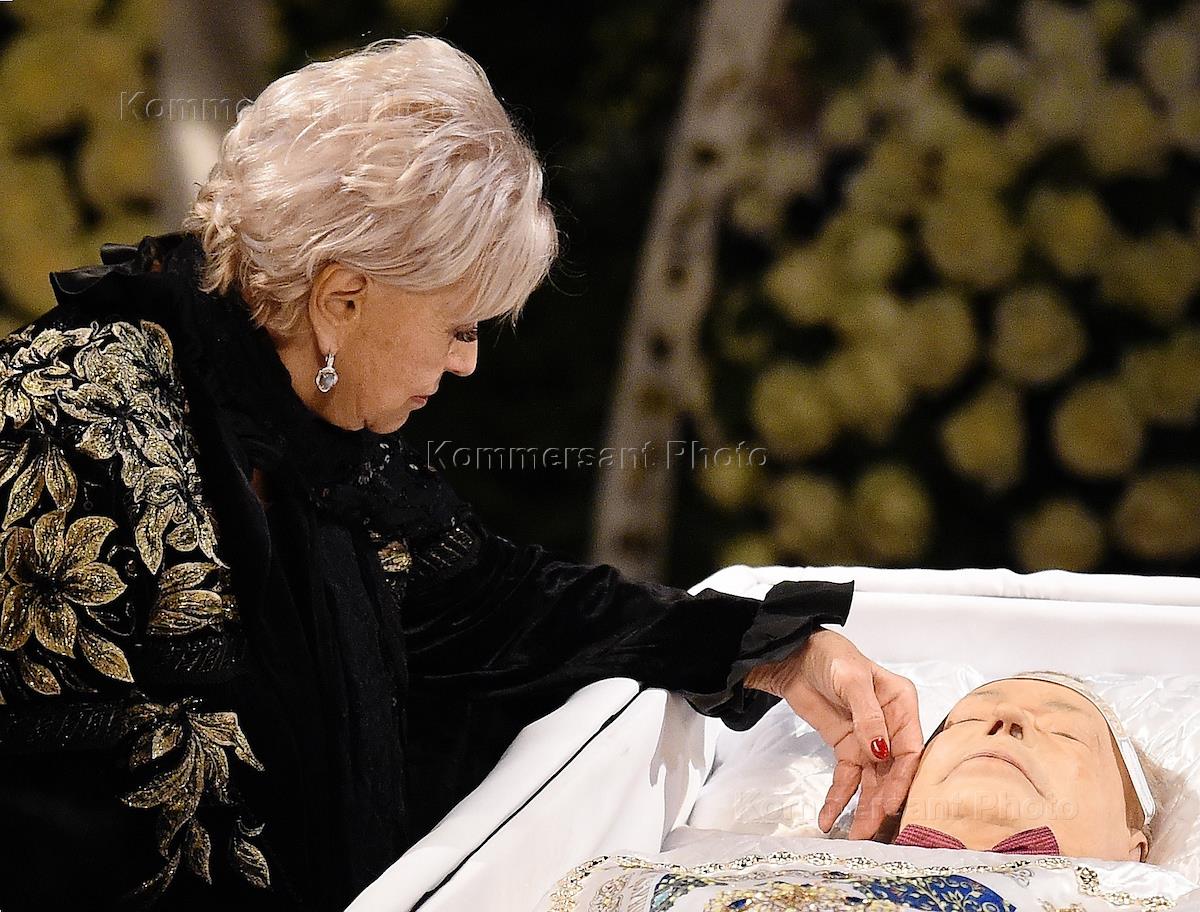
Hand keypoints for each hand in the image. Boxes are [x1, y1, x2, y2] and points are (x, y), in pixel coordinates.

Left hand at [745, 629, 921, 839]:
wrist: (791, 655)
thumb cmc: (829, 656)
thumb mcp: (850, 679)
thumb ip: (868, 715)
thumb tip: (881, 752)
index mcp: (901, 704)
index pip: (910, 749)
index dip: (901, 779)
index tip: (888, 803)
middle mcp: (890, 725)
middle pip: (891, 771)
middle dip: (881, 802)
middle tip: (868, 830)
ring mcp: (868, 739)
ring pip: (870, 780)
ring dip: (862, 807)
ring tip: (853, 835)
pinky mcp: (846, 747)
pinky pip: (846, 777)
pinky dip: (838, 798)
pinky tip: (828, 818)